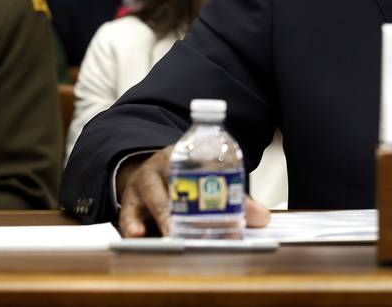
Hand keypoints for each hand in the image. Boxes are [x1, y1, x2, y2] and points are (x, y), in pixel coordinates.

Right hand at [117, 145, 271, 236]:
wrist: (149, 174)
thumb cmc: (183, 178)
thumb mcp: (204, 179)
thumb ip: (234, 198)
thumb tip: (263, 218)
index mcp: (183, 156)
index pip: (197, 165)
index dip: (209, 178)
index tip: (219, 194)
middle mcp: (160, 168)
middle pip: (174, 185)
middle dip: (186, 206)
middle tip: (199, 226)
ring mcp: (141, 185)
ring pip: (152, 200)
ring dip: (163, 218)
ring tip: (172, 234)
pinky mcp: (128, 204)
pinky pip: (128, 215)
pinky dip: (132, 225)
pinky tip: (138, 235)